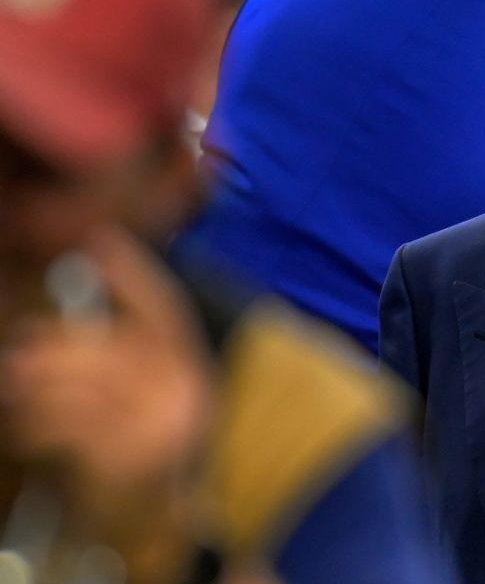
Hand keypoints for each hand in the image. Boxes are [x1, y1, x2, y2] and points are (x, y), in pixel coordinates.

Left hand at [0, 225, 212, 572]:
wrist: (164, 521)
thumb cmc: (150, 447)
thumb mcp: (156, 394)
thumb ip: (135, 350)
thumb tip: (93, 297)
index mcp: (191, 369)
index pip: (165, 309)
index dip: (133, 273)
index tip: (99, 240)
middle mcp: (180, 392)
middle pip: (104, 347)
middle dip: (52, 347)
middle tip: (20, 351)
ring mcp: (152, 426)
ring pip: (75, 387)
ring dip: (33, 387)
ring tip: (16, 386)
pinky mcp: (120, 459)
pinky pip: (61, 427)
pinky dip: (34, 425)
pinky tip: (26, 426)